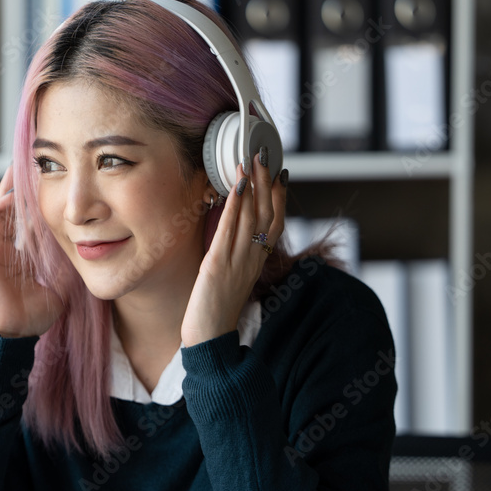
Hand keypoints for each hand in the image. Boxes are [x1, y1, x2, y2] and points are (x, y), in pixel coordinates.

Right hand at [0, 165, 62, 337]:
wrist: (15, 333)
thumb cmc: (36, 314)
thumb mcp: (59, 282)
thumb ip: (66, 264)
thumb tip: (87, 248)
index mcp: (22, 255)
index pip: (28, 221)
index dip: (38, 201)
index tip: (51, 182)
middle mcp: (6, 248)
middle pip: (12, 209)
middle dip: (20, 187)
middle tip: (31, 164)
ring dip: (7, 190)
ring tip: (19, 170)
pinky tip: (11, 197)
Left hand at [181, 148, 287, 346]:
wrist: (209, 336)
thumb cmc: (217, 307)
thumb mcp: (233, 276)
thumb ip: (238, 254)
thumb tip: (237, 231)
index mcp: (257, 261)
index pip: (275, 222)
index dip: (280, 196)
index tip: (281, 173)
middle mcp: (252, 258)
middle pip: (266, 213)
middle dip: (266, 181)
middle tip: (265, 153)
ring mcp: (238, 261)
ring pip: (251, 216)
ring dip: (252, 185)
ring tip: (251, 160)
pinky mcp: (219, 265)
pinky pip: (229, 229)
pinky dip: (235, 205)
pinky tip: (235, 186)